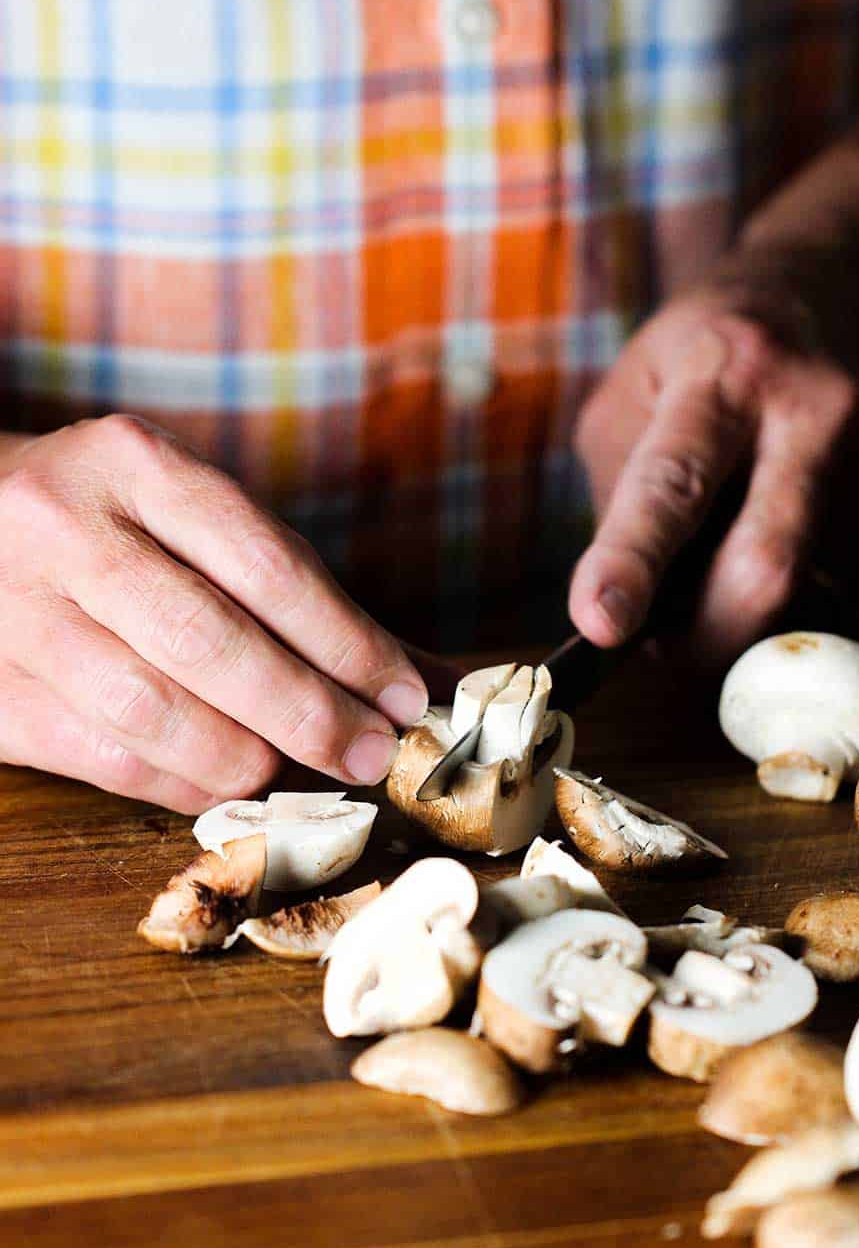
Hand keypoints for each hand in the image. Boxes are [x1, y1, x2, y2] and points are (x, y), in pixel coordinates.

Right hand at [0, 416, 432, 810]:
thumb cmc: (117, 524)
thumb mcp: (199, 516)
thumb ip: (302, 590)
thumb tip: (428, 682)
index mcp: (134, 463)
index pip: (263, 563)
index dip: (344, 641)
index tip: (401, 696)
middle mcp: (63, 526)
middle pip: (207, 640)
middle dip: (305, 711)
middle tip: (367, 753)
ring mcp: (11, 610)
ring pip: (149, 711)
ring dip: (244, 758)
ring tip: (296, 771)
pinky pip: (105, 757)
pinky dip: (181, 783)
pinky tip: (227, 784)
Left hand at [569, 176, 858, 665]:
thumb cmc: (721, 347)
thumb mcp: (641, 382)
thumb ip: (620, 492)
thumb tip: (626, 614)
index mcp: (726, 370)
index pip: (672, 482)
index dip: (632, 562)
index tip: (601, 624)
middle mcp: (817, 413)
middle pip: (762, 572)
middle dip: (702, 641)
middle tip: (665, 646)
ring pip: (806, 603)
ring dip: (747, 614)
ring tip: (733, 548)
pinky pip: (848, 602)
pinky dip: (802, 598)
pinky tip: (796, 533)